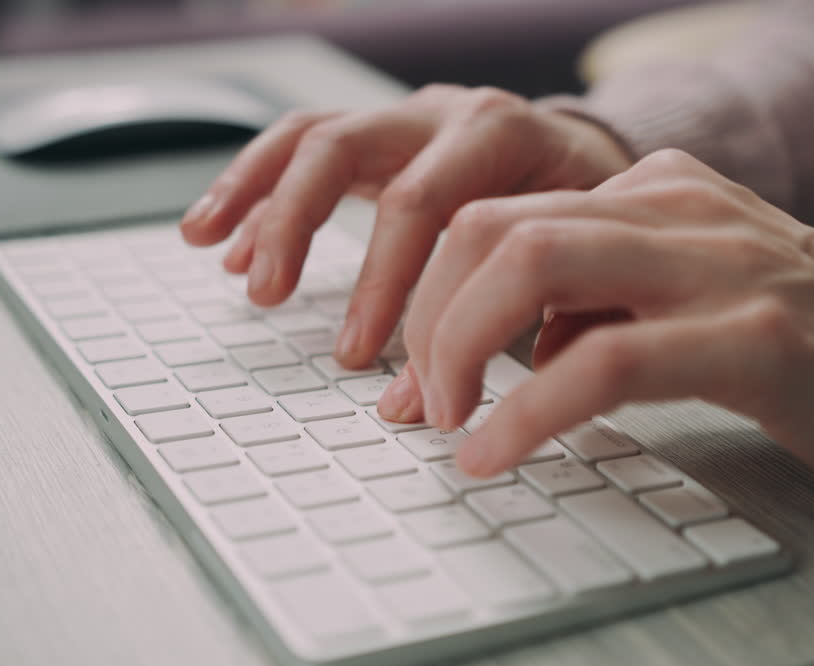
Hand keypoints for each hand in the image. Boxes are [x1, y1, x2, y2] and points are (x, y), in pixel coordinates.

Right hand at [179, 85, 632, 367]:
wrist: (598, 164)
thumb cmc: (589, 219)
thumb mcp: (574, 263)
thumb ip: (509, 326)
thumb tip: (424, 402)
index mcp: (503, 135)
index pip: (425, 202)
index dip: (388, 286)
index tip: (363, 360)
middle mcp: (447, 115)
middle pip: (350, 149)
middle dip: (300, 227)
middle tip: (271, 299)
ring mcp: (408, 122)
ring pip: (312, 138)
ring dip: (257, 197)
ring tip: (217, 252)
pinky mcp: (380, 139)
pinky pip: (301, 147)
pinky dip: (252, 188)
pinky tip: (216, 234)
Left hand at [382, 149, 813, 490]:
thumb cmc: (801, 340)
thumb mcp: (689, 290)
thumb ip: (605, 296)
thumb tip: (512, 348)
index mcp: (656, 188)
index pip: (498, 212)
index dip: (430, 295)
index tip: (409, 371)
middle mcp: (679, 206)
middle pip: (493, 226)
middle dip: (426, 318)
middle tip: (414, 400)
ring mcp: (719, 264)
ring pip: (533, 265)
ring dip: (456, 350)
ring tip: (445, 423)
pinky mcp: (756, 339)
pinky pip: (605, 362)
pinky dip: (526, 412)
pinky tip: (494, 454)